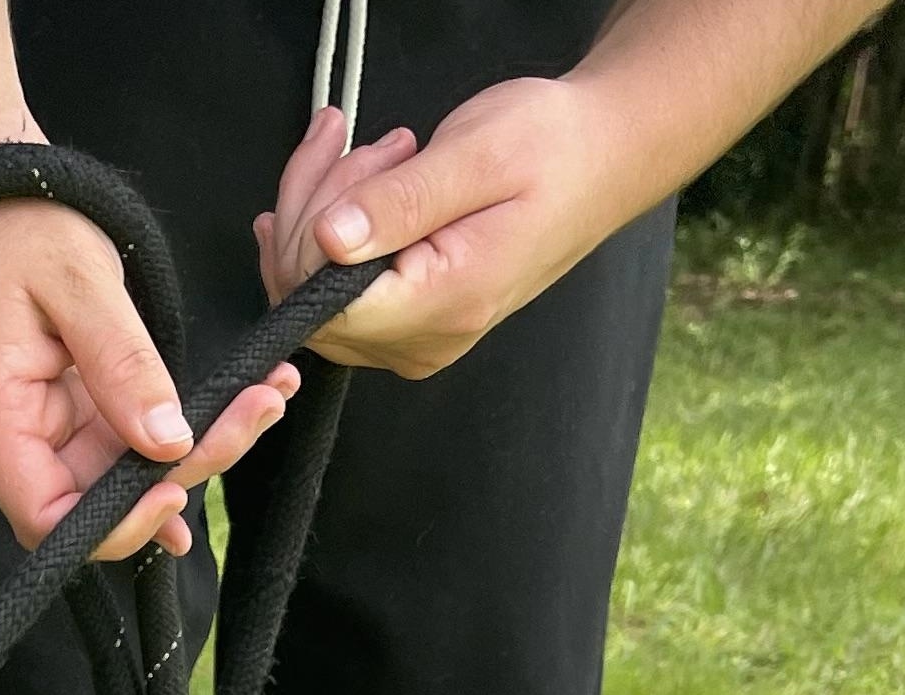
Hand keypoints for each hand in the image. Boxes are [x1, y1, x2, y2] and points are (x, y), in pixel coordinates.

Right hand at [0, 198, 296, 558]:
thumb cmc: (16, 226)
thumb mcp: (78, 281)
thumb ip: (122, 364)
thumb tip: (168, 440)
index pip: (44, 515)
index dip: (110, 525)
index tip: (171, 490)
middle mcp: (15, 436)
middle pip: (95, 503)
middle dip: (180, 473)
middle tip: (255, 412)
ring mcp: (45, 427)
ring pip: (123, 474)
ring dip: (196, 448)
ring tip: (264, 396)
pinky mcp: (73, 411)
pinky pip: (126, 443)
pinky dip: (177, 436)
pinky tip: (229, 426)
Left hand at [255, 78, 631, 379]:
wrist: (596, 159)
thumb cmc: (553, 150)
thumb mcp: (476, 157)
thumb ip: (400, 203)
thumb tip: (330, 239)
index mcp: (443, 304)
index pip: (324, 302)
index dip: (312, 228)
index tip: (348, 153)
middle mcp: (421, 340)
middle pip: (308, 300)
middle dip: (317, 206)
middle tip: (373, 144)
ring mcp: (411, 339)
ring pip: (312, 294)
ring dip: (322, 209)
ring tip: (381, 153)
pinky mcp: (405, 323)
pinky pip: (332, 292)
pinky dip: (328, 230)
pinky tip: (350, 184)